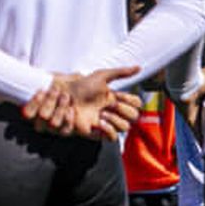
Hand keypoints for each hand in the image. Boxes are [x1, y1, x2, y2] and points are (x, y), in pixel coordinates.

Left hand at [23, 67, 139, 140]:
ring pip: (125, 127)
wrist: (64, 95)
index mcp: (116, 99)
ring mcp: (105, 122)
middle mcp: (113, 111)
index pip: (136, 104)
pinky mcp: (95, 132)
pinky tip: (100, 122)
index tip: (118, 95)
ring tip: (102, 113)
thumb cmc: (81, 86)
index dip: (132, 101)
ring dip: (117, 120)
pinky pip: (111, 138)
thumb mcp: (101, 76)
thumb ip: (120, 72)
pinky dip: (109, 130)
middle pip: (134, 116)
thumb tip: (139, 67)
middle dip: (124, 110)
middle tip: (110, 104)